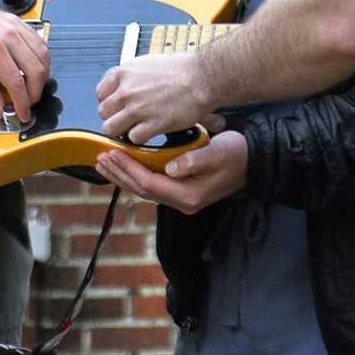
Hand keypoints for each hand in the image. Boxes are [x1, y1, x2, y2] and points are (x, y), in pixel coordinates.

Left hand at [0, 0, 47, 122]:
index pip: (17, 83)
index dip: (23, 103)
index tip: (22, 114)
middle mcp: (7, 34)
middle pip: (36, 69)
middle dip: (36, 92)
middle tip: (28, 104)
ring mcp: (14, 24)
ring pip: (43, 54)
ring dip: (42, 75)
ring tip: (31, 88)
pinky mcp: (15, 20)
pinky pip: (38, 40)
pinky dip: (40, 57)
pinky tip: (33, 67)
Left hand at [94, 130, 246, 215]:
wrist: (254, 162)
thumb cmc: (237, 154)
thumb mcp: (219, 152)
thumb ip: (195, 160)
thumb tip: (172, 168)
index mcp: (189, 195)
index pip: (149, 183)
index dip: (128, 169)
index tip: (112, 153)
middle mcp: (182, 202)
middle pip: (141, 190)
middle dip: (119, 173)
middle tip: (100, 157)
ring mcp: (182, 199)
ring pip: (144, 190)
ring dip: (122, 176)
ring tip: (104, 163)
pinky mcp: (181, 192)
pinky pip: (151, 186)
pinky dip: (134, 176)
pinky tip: (124, 168)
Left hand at [95, 51, 211, 144]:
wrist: (204, 77)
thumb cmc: (184, 69)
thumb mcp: (149, 63)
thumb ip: (134, 76)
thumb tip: (128, 83)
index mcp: (125, 72)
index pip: (100, 92)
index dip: (110, 102)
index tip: (118, 106)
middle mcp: (126, 90)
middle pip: (103, 112)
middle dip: (114, 118)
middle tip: (128, 120)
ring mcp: (137, 108)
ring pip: (111, 128)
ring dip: (122, 131)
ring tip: (136, 129)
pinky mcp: (151, 124)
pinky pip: (133, 138)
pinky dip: (140, 139)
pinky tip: (151, 133)